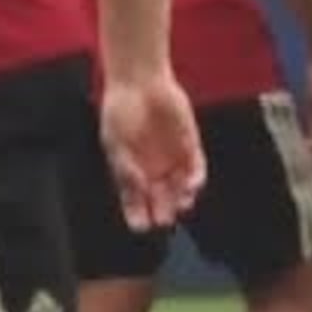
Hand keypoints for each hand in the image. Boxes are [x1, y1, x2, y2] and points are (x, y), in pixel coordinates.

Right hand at [99, 75, 206, 232]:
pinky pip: (195, 168)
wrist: (139, 83)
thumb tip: (136, 190)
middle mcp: (151, 167)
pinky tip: (192, 188)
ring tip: (180, 207)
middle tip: (162, 221)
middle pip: (159, 197)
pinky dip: (195, 179)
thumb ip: (126, 167)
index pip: (133, 199)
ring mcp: (171, 157)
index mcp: (130, 170)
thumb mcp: (116, 143)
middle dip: (161, 210)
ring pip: (179, 187)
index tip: (139, 227)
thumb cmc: (120, 112)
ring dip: (180, 199)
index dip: (136, 213)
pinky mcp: (189, 145)